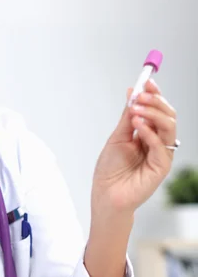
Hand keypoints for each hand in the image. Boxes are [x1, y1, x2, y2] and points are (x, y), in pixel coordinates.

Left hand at [91, 78, 176, 214]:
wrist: (106, 194)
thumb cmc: (110, 170)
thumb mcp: (118, 136)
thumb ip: (127, 116)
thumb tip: (132, 92)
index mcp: (148, 134)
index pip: (158, 110)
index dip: (155, 95)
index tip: (147, 82)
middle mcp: (158, 143)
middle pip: (168, 116)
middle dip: (155, 102)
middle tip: (141, 96)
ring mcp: (161, 155)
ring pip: (169, 127)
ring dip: (153, 114)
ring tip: (137, 110)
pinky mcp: (161, 167)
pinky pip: (160, 146)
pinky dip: (149, 132)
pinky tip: (137, 126)